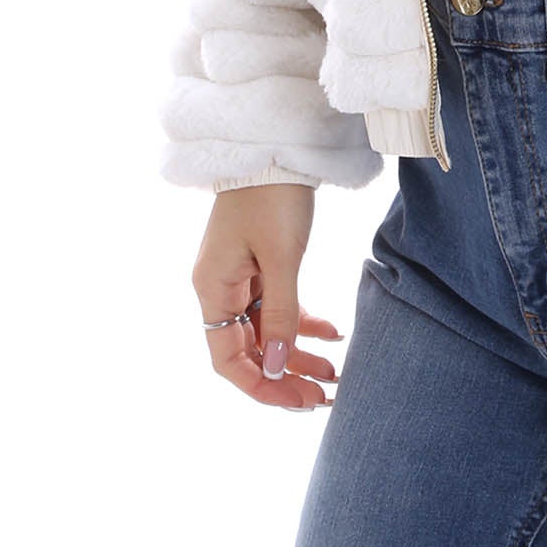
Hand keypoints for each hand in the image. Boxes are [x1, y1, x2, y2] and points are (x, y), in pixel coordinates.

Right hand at [192, 183, 341, 410]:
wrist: (276, 144)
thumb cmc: (273, 196)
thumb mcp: (282, 257)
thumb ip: (282, 315)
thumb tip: (278, 367)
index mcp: (213, 289)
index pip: (228, 359)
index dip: (262, 385)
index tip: (299, 401)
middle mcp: (220, 288)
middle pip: (248, 350)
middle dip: (284, 376)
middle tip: (324, 396)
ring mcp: (239, 276)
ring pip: (266, 332)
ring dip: (297, 354)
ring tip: (334, 374)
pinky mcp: (260, 264)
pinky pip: (277, 307)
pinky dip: (302, 324)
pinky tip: (333, 335)